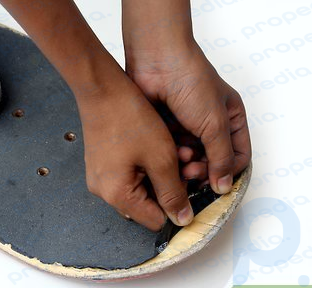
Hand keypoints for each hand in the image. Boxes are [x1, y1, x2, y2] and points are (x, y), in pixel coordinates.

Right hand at [79, 78, 193, 230]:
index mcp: (117, 195)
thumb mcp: (161, 158)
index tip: (187, 183)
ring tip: (169, 150)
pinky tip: (153, 146)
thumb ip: (173, 192)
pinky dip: (144, 165)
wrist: (101, 88)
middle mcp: (103, 191)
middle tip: (180, 161)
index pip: (155, 220)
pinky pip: (128, 175)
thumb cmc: (129, 117)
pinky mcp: (101, 164)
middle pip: (146, 204)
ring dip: (157, 174)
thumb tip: (182, 218)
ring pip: (139, 188)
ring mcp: (100, 177)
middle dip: (167, 186)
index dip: (176, 205)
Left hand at [126, 43, 250, 193]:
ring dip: (185, 165)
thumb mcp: (215, 123)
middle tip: (191, 173)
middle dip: (203, 171)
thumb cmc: (192, 83)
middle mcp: (210, 125)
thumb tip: (224, 186)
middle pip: (211, 162)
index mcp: (230, 119)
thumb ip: (221, 157)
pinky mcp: (166, 129)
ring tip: (179, 159)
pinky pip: (171, 153)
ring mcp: (187, 128)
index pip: (238, 157)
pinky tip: (168, 150)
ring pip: (190, 161)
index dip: (229, 173)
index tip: (217, 183)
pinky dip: (170, 156)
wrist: (158, 63)